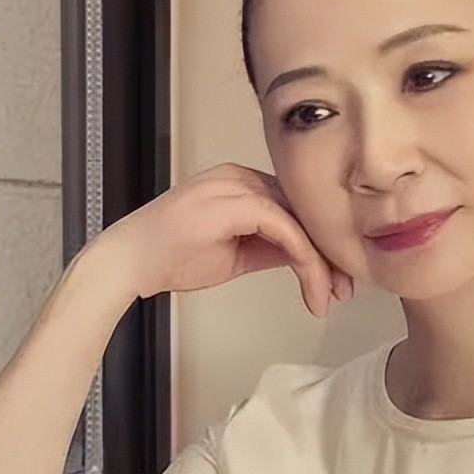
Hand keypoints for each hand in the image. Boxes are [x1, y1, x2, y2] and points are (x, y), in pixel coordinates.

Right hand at [92, 162, 353, 316]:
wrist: (129, 261)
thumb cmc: (170, 256)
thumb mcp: (235, 253)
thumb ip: (270, 247)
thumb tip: (305, 257)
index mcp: (241, 183)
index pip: (296, 208)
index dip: (321, 243)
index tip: (336, 278)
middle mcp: (242, 177)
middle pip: (304, 210)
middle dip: (329, 253)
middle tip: (344, 290)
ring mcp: (237, 186)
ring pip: (301, 220)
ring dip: (321, 262)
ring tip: (329, 296)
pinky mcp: (235, 204)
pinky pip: (286, 228)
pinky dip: (305, 260)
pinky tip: (312, 286)